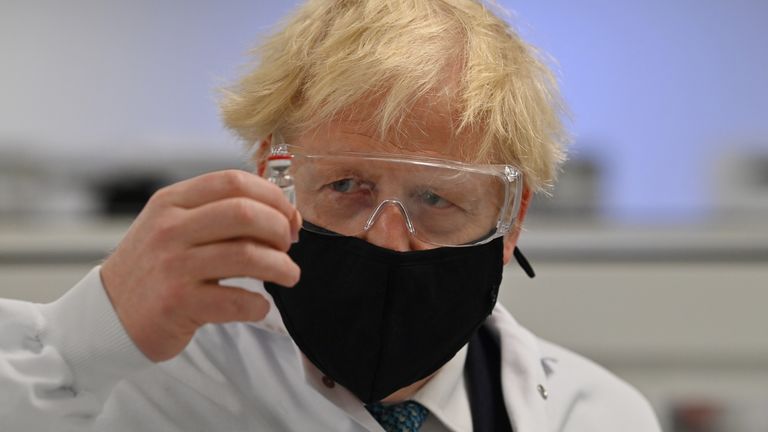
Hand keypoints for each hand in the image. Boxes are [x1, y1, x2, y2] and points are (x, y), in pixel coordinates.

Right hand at [100, 170, 300, 361]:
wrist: (108, 315)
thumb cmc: (154, 269)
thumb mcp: (173, 226)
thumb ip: (218, 214)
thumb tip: (282, 214)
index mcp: (172, 202)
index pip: (233, 181)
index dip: (272, 197)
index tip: (288, 217)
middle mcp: (170, 229)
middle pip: (245, 213)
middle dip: (279, 228)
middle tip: (287, 246)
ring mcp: (172, 266)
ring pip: (246, 255)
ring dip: (281, 267)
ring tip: (289, 275)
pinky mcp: (177, 304)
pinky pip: (235, 300)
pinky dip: (258, 304)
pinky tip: (258, 305)